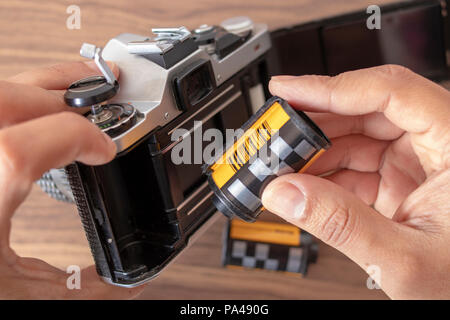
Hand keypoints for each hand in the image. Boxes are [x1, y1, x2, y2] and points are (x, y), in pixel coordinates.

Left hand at [0, 62, 144, 298]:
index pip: (40, 140)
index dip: (84, 138)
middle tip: (100, 99)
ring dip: (35, 86)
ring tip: (68, 87)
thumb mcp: (20, 295)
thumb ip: (81, 288)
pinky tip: (27, 109)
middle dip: (67, 96)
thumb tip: (125, 285)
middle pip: (11, 97)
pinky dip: (12, 101)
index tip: (103, 149)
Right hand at [262, 65, 449, 298]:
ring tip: (284, 163)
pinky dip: (327, 173)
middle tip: (276, 132)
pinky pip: (358, 164)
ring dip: (317, 150)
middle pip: (367, 111)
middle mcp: (439, 144)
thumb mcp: (405, 259)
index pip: (390, 93)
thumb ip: (341, 224)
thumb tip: (285, 193)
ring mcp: (419, 161)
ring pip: (357, 137)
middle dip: (315, 123)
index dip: (331, 87)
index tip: (289, 90)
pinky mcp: (403, 179)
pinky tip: (304, 183)